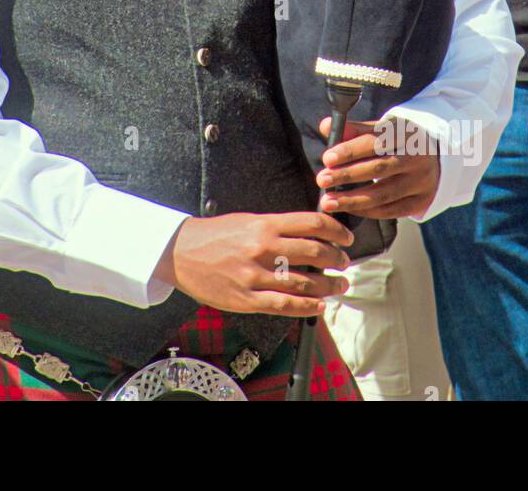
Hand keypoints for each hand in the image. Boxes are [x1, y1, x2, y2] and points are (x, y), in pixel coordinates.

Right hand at [155, 212, 352, 316]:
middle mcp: (263, 248)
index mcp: (265, 224)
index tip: (346, 238)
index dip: (337, 231)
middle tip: (344, 263)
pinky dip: (307, 307)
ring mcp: (255, 275)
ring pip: (305, 283)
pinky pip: (284, 305)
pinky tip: (319, 306)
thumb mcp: (248, 220)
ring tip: (338, 286)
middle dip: (337, 260)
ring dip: (329, 286)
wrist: (180, 252)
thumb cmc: (215, 235)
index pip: (313, 224)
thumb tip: (311, 234)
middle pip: (315, 253)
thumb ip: (278, 227)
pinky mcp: (247, 298)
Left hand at [315, 116, 440, 219]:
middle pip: (379, 169)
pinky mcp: (421, 202)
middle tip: (322, 180)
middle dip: (347, 175)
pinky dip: (366, 211)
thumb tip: (326, 126)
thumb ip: (355, 130)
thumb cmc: (399, 143)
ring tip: (328, 202)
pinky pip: (390, 210)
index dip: (350, 150)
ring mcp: (421, 182)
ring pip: (383, 194)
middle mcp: (417, 158)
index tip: (327, 158)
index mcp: (406, 134)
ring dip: (352, 200)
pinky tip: (347, 208)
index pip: (376, 142)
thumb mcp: (382, 130)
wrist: (438, 160)